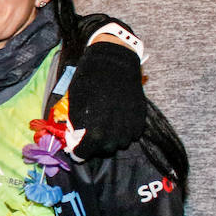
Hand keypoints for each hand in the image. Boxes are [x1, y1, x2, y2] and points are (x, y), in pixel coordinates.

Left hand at [67, 40, 143, 157]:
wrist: (113, 62)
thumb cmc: (88, 80)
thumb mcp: (75, 103)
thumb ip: (76, 124)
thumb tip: (77, 138)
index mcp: (96, 129)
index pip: (86, 152)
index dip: (79, 153)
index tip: (76, 151)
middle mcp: (115, 131)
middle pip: (105, 149)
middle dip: (95, 146)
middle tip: (89, 136)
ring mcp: (131, 124)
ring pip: (121, 143)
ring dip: (112, 139)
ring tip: (104, 127)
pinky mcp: (141, 116)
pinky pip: (133, 133)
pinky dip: (124, 131)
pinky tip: (117, 121)